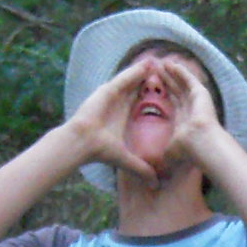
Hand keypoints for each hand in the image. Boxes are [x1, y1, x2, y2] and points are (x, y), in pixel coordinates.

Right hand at [66, 55, 160, 185]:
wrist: (83, 143)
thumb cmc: (100, 150)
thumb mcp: (126, 158)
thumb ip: (140, 168)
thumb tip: (154, 184)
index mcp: (122, 115)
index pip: (139, 101)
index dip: (150, 94)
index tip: (164, 89)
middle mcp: (118, 103)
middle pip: (136, 87)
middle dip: (148, 79)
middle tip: (163, 68)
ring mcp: (112, 95)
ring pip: (131, 80)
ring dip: (143, 71)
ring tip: (156, 62)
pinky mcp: (107, 90)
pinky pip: (125, 78)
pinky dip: (135, 71)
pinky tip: (147, 65)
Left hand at [159, 57, 233, 164]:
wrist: (200, 142)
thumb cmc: (186, 149)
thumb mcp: (169, 151)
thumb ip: (162, 155)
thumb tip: (152, 173)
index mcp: (183, 120)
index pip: (172, 103)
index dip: (163, 94)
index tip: (153, 87)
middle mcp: (190, 108)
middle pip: (176, 90)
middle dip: (166, 80)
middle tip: (155, 70)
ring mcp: (197, 99)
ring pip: (181, 83)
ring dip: (172, 73)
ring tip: (161, 63)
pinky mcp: (200, 93)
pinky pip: (188, 78)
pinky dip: (180, 71)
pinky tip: (171, 63)